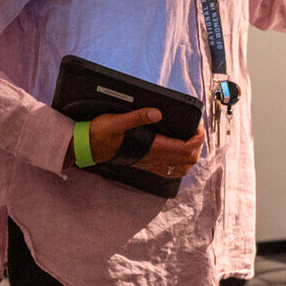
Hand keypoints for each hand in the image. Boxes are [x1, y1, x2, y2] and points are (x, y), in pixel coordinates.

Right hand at [85, 108, 207, 177]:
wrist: (88, 148)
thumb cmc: (100, 134)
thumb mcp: (117, 121)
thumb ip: (137, 117)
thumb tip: (157, 113)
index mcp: (151, 148)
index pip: (185, 149)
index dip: (197, 139)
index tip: (197, 126)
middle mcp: (153, 159)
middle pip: (188, 160)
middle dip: (197, 146)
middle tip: (195, 130)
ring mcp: (150, 164)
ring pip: (181, 169)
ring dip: (191, 156)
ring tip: (190, 140)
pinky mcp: (146, 165)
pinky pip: (169, 171)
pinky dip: (180, 164)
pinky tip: (178, 153)